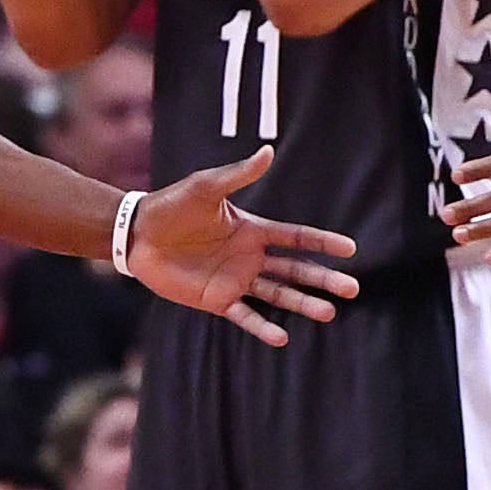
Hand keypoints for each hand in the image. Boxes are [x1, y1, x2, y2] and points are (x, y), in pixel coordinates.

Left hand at [120, 147, 360, 345]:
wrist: (138, 234)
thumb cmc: (172, 206)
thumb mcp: (207, 187)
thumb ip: (239, 175)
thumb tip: (269, 151)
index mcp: (253, 230)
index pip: (296, 237)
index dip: (323, 243)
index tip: (350, 249)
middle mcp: (250, 257)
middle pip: (295, 271)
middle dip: (324, 280)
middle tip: (352, 290)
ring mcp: (235, 280)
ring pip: (278, 295)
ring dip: (303, 304)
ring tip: (329, 313)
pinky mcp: (217, 300)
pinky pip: (245, 316)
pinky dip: (262, 328)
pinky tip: (282, 337)